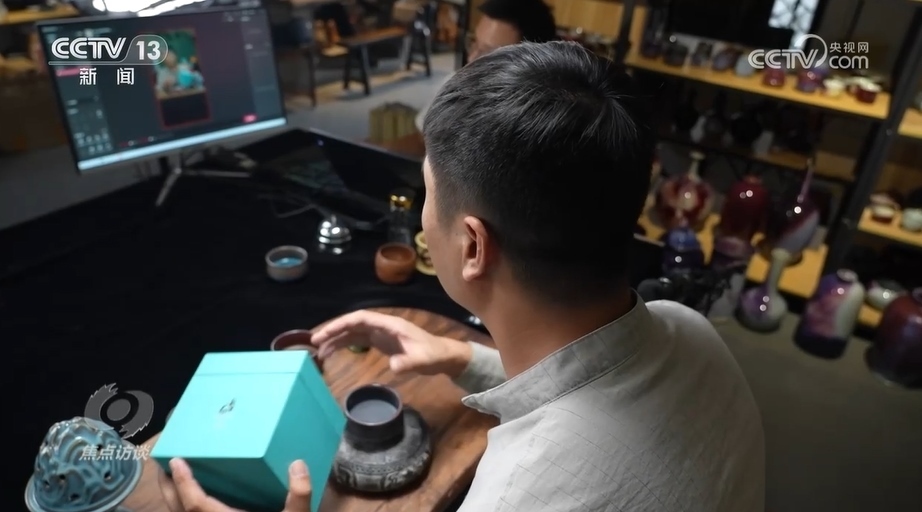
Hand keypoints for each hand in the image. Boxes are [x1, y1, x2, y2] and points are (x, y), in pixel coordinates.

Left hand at [170, 458, 310, 511]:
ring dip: (174, 499)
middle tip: (163, 463)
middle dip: (169, 488)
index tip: (175, 460)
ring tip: (174, 478)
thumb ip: (298, 496)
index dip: (184, 483)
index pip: (195, 504)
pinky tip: (192, 501)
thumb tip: (298, 464)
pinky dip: (185, 510)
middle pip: (178, 511)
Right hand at [311, 310, 471, 376]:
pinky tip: (332, 353)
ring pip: (352, 332)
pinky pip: (357, 341)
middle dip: (333, 331)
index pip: (361, 318)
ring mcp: (380, 333)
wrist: (443, 357)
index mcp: (390, 324)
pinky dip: (344, 345)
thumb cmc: (434, 355)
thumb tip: (393, 366)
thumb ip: (409, 362)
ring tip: (319, 352)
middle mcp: (382, 325)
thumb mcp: (423, 360)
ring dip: (336, 339)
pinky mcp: (380, 342)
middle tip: (314, 343)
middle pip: (352, 324)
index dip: (342, 324)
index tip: (325, 333)